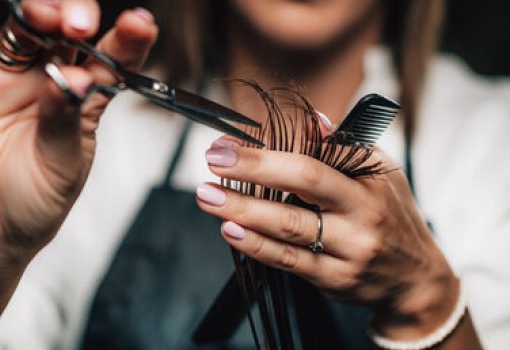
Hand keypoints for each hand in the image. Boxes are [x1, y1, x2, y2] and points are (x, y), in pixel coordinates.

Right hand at [0, 1, 156, 348]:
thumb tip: (74, 78)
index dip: (127, 39)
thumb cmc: (33, 205)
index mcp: (82, 98)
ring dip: (36, 8)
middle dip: (76, 17)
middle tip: (81, 25)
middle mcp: (45, 78)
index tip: (140, 24)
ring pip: (21, 25)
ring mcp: (3, 75)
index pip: (110, 58)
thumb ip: (66, 119)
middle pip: (65, 28)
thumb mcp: (63, 167)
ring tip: (47, 12)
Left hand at [196, 137, 458, 339]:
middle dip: (254, 169)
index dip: (269, 149)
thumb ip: (341, 148)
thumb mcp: (379, 174)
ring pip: (290, 226)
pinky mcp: (334, 278)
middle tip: (213, 161)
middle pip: (304, 183)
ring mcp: (349, 248)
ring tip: (208, 197)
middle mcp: (362, 212)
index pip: (317, 156)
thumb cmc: (389, 215)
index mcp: (369, 179)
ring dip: (243, 209)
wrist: (415, 279)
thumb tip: (310, 118)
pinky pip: (289, 260)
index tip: (228, 143)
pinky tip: (230, 230)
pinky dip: (256, 245)